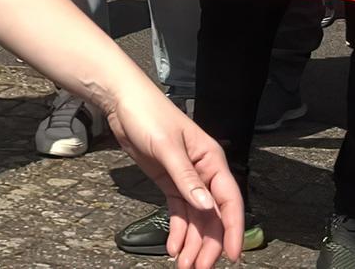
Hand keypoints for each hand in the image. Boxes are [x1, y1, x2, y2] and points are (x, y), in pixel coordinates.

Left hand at [102, 86, 243, 268]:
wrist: (121, 102)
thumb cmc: (148, 115)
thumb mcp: (167, 146)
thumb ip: (186, 178)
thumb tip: (206, 206)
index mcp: (211, 160)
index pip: (229, 200)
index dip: (233, 228)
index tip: (232, 254)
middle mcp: (204, 172)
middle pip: (212, 215)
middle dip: (207, 243)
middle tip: (198, 267)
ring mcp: (187, 179)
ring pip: (196, 218)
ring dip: (192, 242)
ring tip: (185, 264)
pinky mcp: (170, 183)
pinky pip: (179, 212)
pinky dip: (177, 230)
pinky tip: (174, 246)